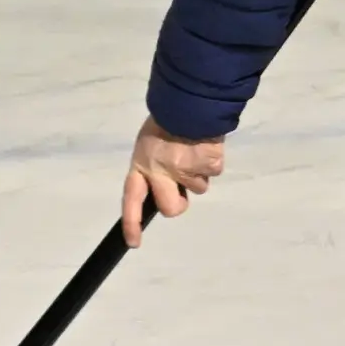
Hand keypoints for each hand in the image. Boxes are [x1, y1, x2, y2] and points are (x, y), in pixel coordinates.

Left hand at [119, 116, 224, 246]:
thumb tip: (162, 183)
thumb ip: (153, 165)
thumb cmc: (166, 120)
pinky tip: (204, 146)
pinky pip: (213, 173)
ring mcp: (186, 171)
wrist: (190, 103)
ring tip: (192, 150)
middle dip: (178, 202)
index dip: (131, 222)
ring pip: (197, 188)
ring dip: (197, 174)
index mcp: (141, 164)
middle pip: (171, 208)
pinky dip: (211, 162)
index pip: (131, 199)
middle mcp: (161, 172)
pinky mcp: (208, 166)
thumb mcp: (150, 142)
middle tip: (181, 184)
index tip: (133, 243)